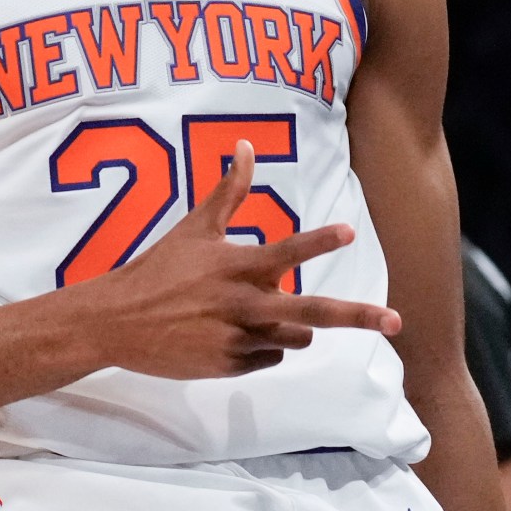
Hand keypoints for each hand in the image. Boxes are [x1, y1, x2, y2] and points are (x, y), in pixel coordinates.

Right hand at [81, 141, 400, 378]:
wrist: (115, 322)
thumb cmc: (159, 269)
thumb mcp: (194, 228)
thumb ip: (230, 191)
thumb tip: (247, 144)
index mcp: (238, 265)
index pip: (286, 250)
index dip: (318, 240)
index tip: (348, 232)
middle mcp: (243, 303)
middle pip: (313, 312)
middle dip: (359, 316)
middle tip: (396, 322)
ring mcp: (238, 338)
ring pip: (295, 336)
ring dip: (291, 327)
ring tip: (250, 314)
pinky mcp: (229, 365)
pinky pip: (269, 358)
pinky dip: (263, 348)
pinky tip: (230, 335)